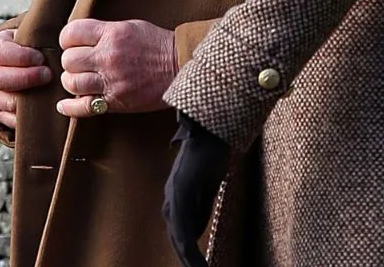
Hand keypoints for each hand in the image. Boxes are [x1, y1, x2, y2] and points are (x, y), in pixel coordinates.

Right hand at [0, 29, 50, 130]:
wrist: (5, 64)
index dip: (21, 56)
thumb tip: (61, 41)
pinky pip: (8, 120)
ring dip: (28, 99)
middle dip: (26, 78)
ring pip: (4, 102)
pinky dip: (26, 117)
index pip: (0, 53)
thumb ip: (35, 36)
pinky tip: (42, 110)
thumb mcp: (24, 35)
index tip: (41, 58)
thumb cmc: (22, 47)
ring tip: (49, 93)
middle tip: (48, 75)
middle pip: (0, 80)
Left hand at [56, 18, 177, 117]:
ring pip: (72, 83)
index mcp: (113, 34)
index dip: (67, 39)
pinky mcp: (116, 101)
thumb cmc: (158, 45)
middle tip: (78, 63)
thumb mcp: (132, 26)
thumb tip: (82, 37)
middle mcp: (108, 56)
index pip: (72, 33)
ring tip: (79, 80)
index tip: (72, 43)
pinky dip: (69, 107)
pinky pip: (83, 107)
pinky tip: (64, 105)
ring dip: (71, 81)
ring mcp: (111, 81)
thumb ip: (106, 31)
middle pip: (68, 60)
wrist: (181, 67)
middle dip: (70, 61)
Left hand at [163, 112, 231, 266]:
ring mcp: (173, 198)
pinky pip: (184, 232)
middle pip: (176, 239)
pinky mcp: (180, 196)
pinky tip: (199, 265)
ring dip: (190, 260)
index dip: (187, 252)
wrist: (213, 131)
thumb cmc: (212, 154)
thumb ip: (200, 209)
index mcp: (175, 198)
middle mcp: (170, 200)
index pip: (178, 232)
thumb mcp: (208, 188)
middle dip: (187, 259)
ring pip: (179, 239)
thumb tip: (196, 233)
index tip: (198, 266)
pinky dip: (190, 252)